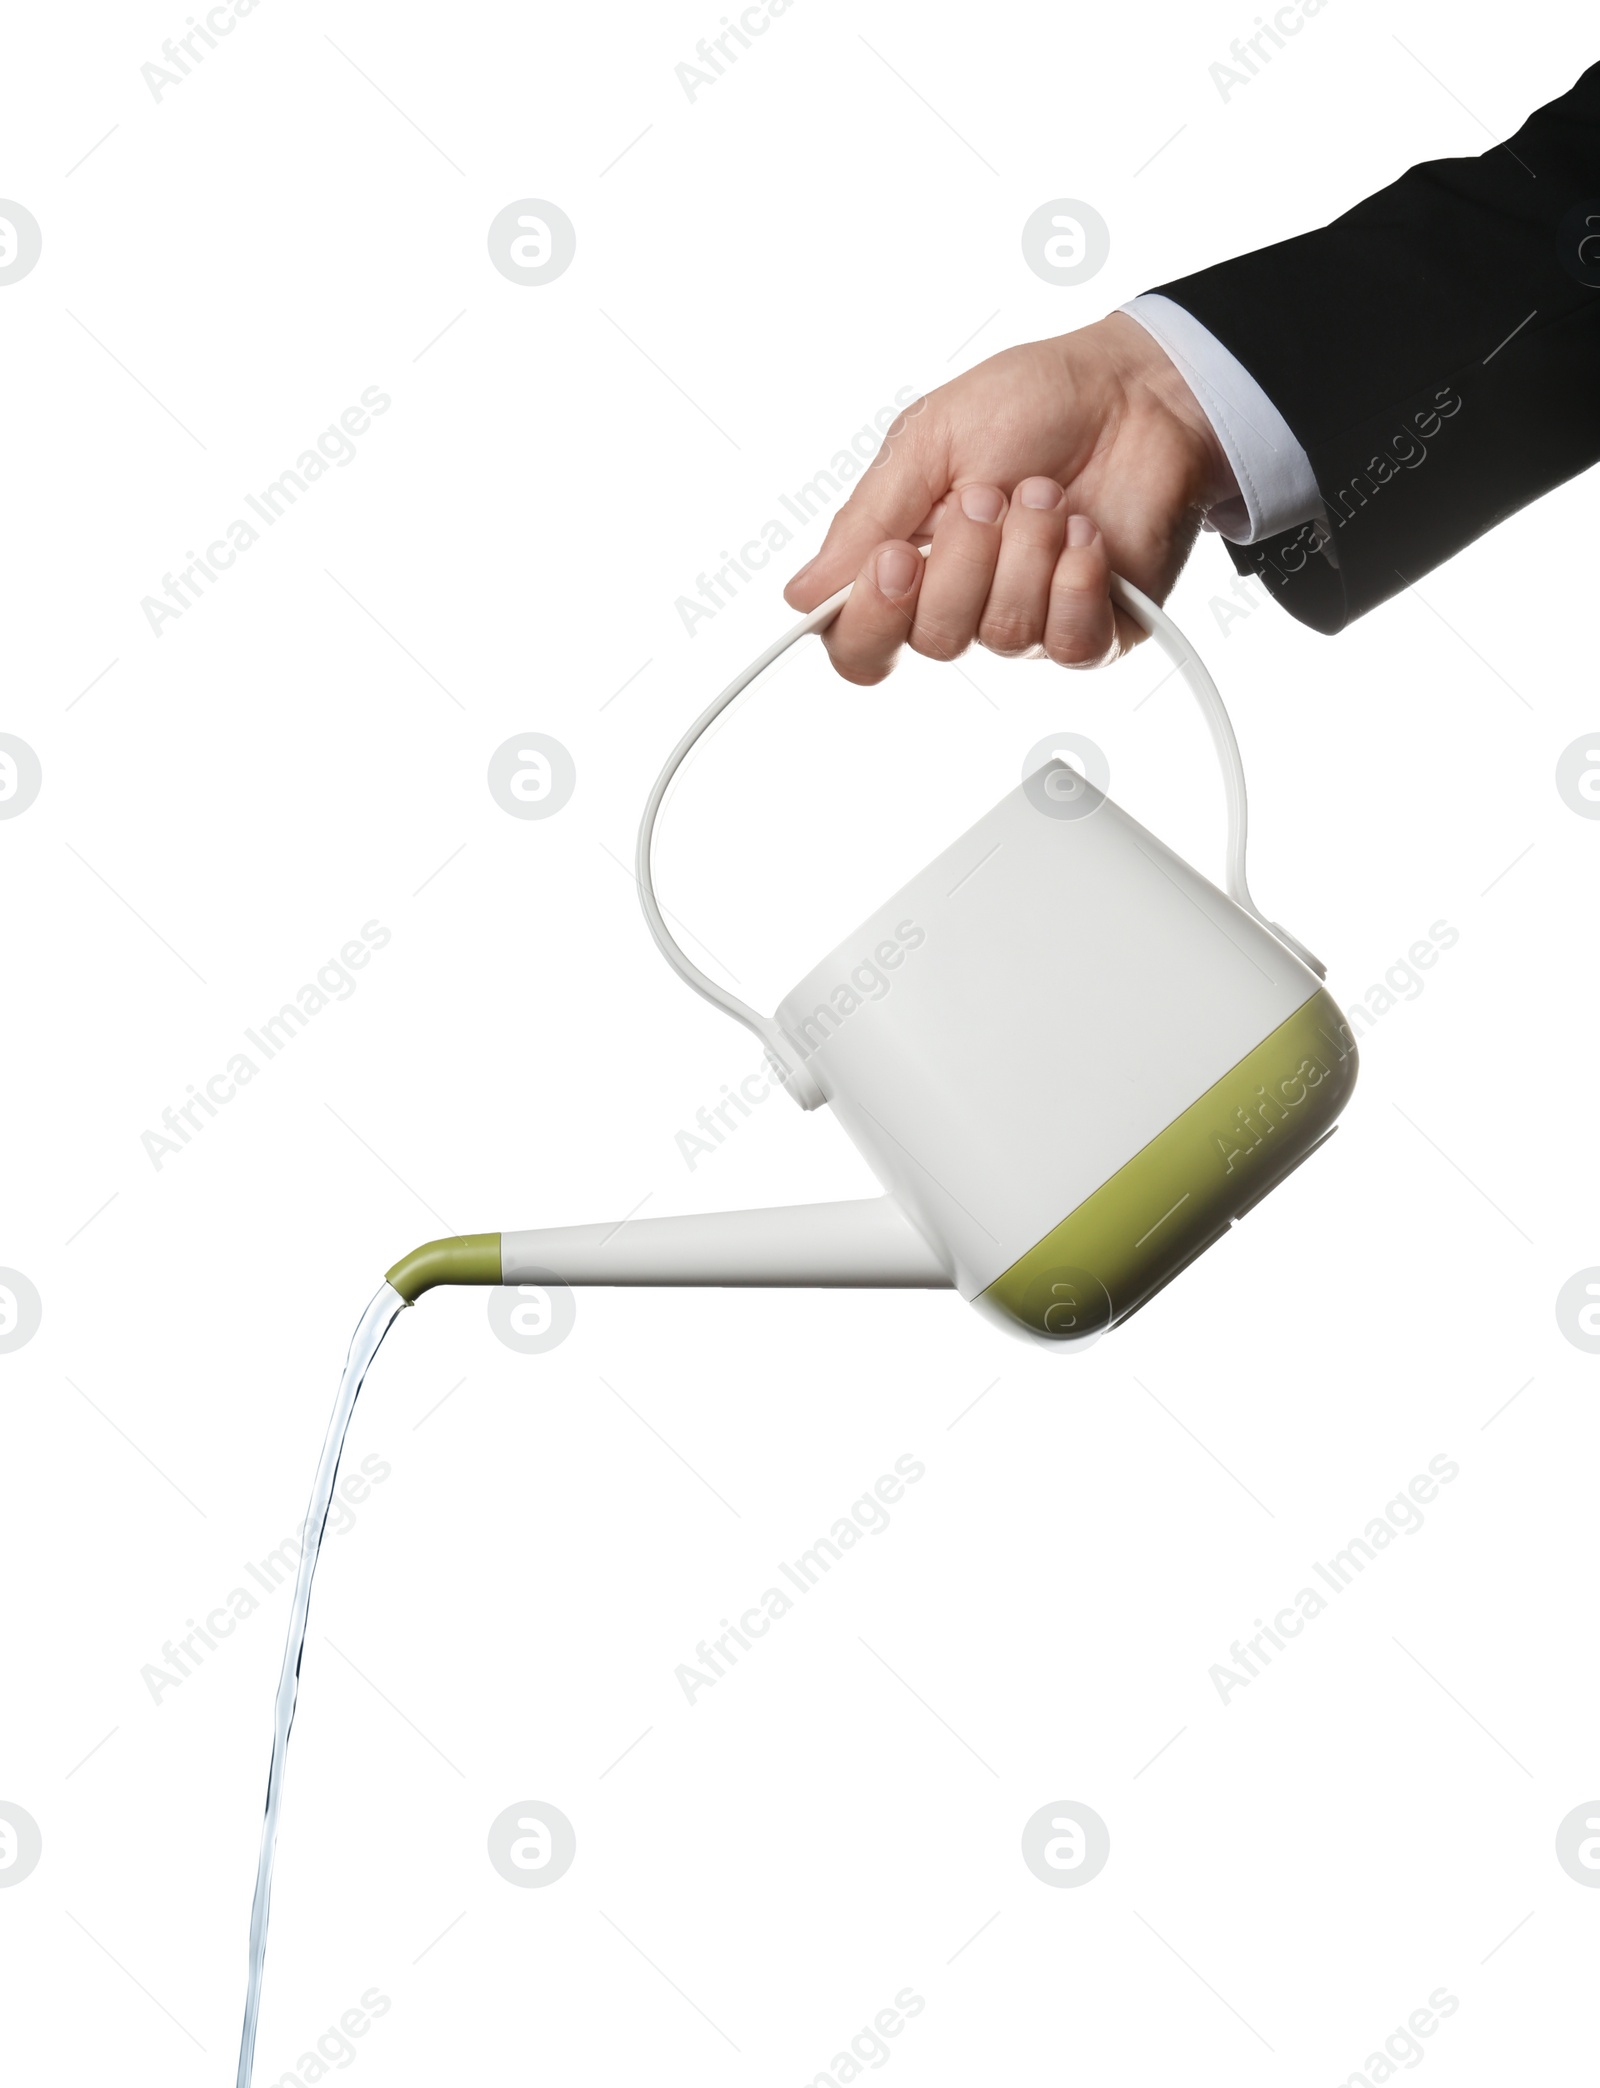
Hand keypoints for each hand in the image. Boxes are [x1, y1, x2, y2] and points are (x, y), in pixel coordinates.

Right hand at [782, 313, 1234, 683]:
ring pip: (1003, 634)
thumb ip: (866, 520)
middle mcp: (963, 603)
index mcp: (908, 564)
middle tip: (990, 494)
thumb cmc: (1032, 404)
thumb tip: (802, 594)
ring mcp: (1029, 621)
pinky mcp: (1093, 629)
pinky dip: (1076, 581)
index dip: (871, 618)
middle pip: (933, 640)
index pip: (860, 643)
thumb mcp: (928, 440)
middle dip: (965, 559)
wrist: (1136, 391)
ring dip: (1027, 550)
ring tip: (1048, 496)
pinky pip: (1068, 644)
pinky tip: (1086, 536)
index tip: (897, 557)